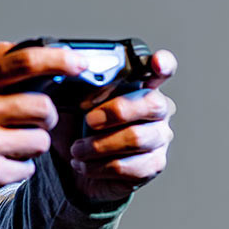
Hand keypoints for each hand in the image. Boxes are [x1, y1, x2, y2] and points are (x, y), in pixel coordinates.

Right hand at [0, 41, 86, 202]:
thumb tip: (37, 47)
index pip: (25, 62)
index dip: (60, 60)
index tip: (79, 64)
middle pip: (43, 107)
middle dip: (47, 114)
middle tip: (35, 118)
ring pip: (41, 140)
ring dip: (34, 142)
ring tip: (11, 142)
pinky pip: (29, 168)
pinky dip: (20, 166)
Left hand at [54, 50, 176, 202]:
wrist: (72, 166)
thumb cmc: (75, 129)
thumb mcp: (69, 105)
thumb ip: (76, 88)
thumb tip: (65, 75)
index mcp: (139, 86)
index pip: (162, 70)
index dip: (163, 65)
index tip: (155, 62)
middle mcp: (156, 110)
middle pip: (153, 105)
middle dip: (116, 111)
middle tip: (89, 120)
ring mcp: (158, 138)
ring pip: (138, 138)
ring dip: (99, 145)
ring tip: (77, 149)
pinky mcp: (152, 165)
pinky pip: (130, 166)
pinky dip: (99, 167)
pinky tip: (84, 164)